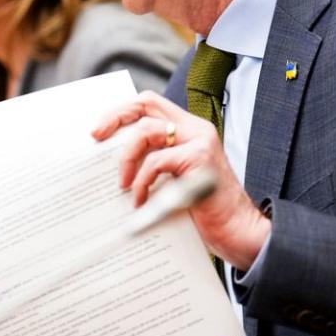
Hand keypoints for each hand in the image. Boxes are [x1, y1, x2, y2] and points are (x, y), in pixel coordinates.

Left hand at [93, 90, 270, 270]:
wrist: (239, 232)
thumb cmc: (205, 211)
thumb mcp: (176, 179)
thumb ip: (155, 163)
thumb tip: (110, 162)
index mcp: (190, 130)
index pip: (151, 103)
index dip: (122, 111)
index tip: (99, 130)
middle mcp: (196, 130)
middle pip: (147, 104)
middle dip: (116, 117)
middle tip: (96, 138)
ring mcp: (200, 142)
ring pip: (147, 132)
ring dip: (127, 158)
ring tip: (122, 184)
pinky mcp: (200, 161)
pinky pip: (157, 162)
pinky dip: (141, 182)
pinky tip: (140, 201)